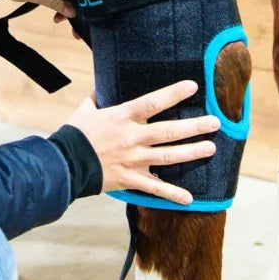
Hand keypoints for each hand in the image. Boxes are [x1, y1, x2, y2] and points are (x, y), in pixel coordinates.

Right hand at [67, 80, 218, 204]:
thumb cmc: (75, 134)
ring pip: (168, 156)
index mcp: (123, 117)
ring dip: (191, 152)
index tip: (193, 86)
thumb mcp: (87, 108)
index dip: (173, 94)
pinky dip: (172, 194)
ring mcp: (133, 160)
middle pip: (169, 131)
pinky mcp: (130, 179)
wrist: (63, 164)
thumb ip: (99, 95)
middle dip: (194, 127)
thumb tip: (104, 82)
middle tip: (215, 122)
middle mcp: (132, 138)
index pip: (153, 102)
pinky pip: (155, 188)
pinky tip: (190, 197)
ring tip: (211, 148)